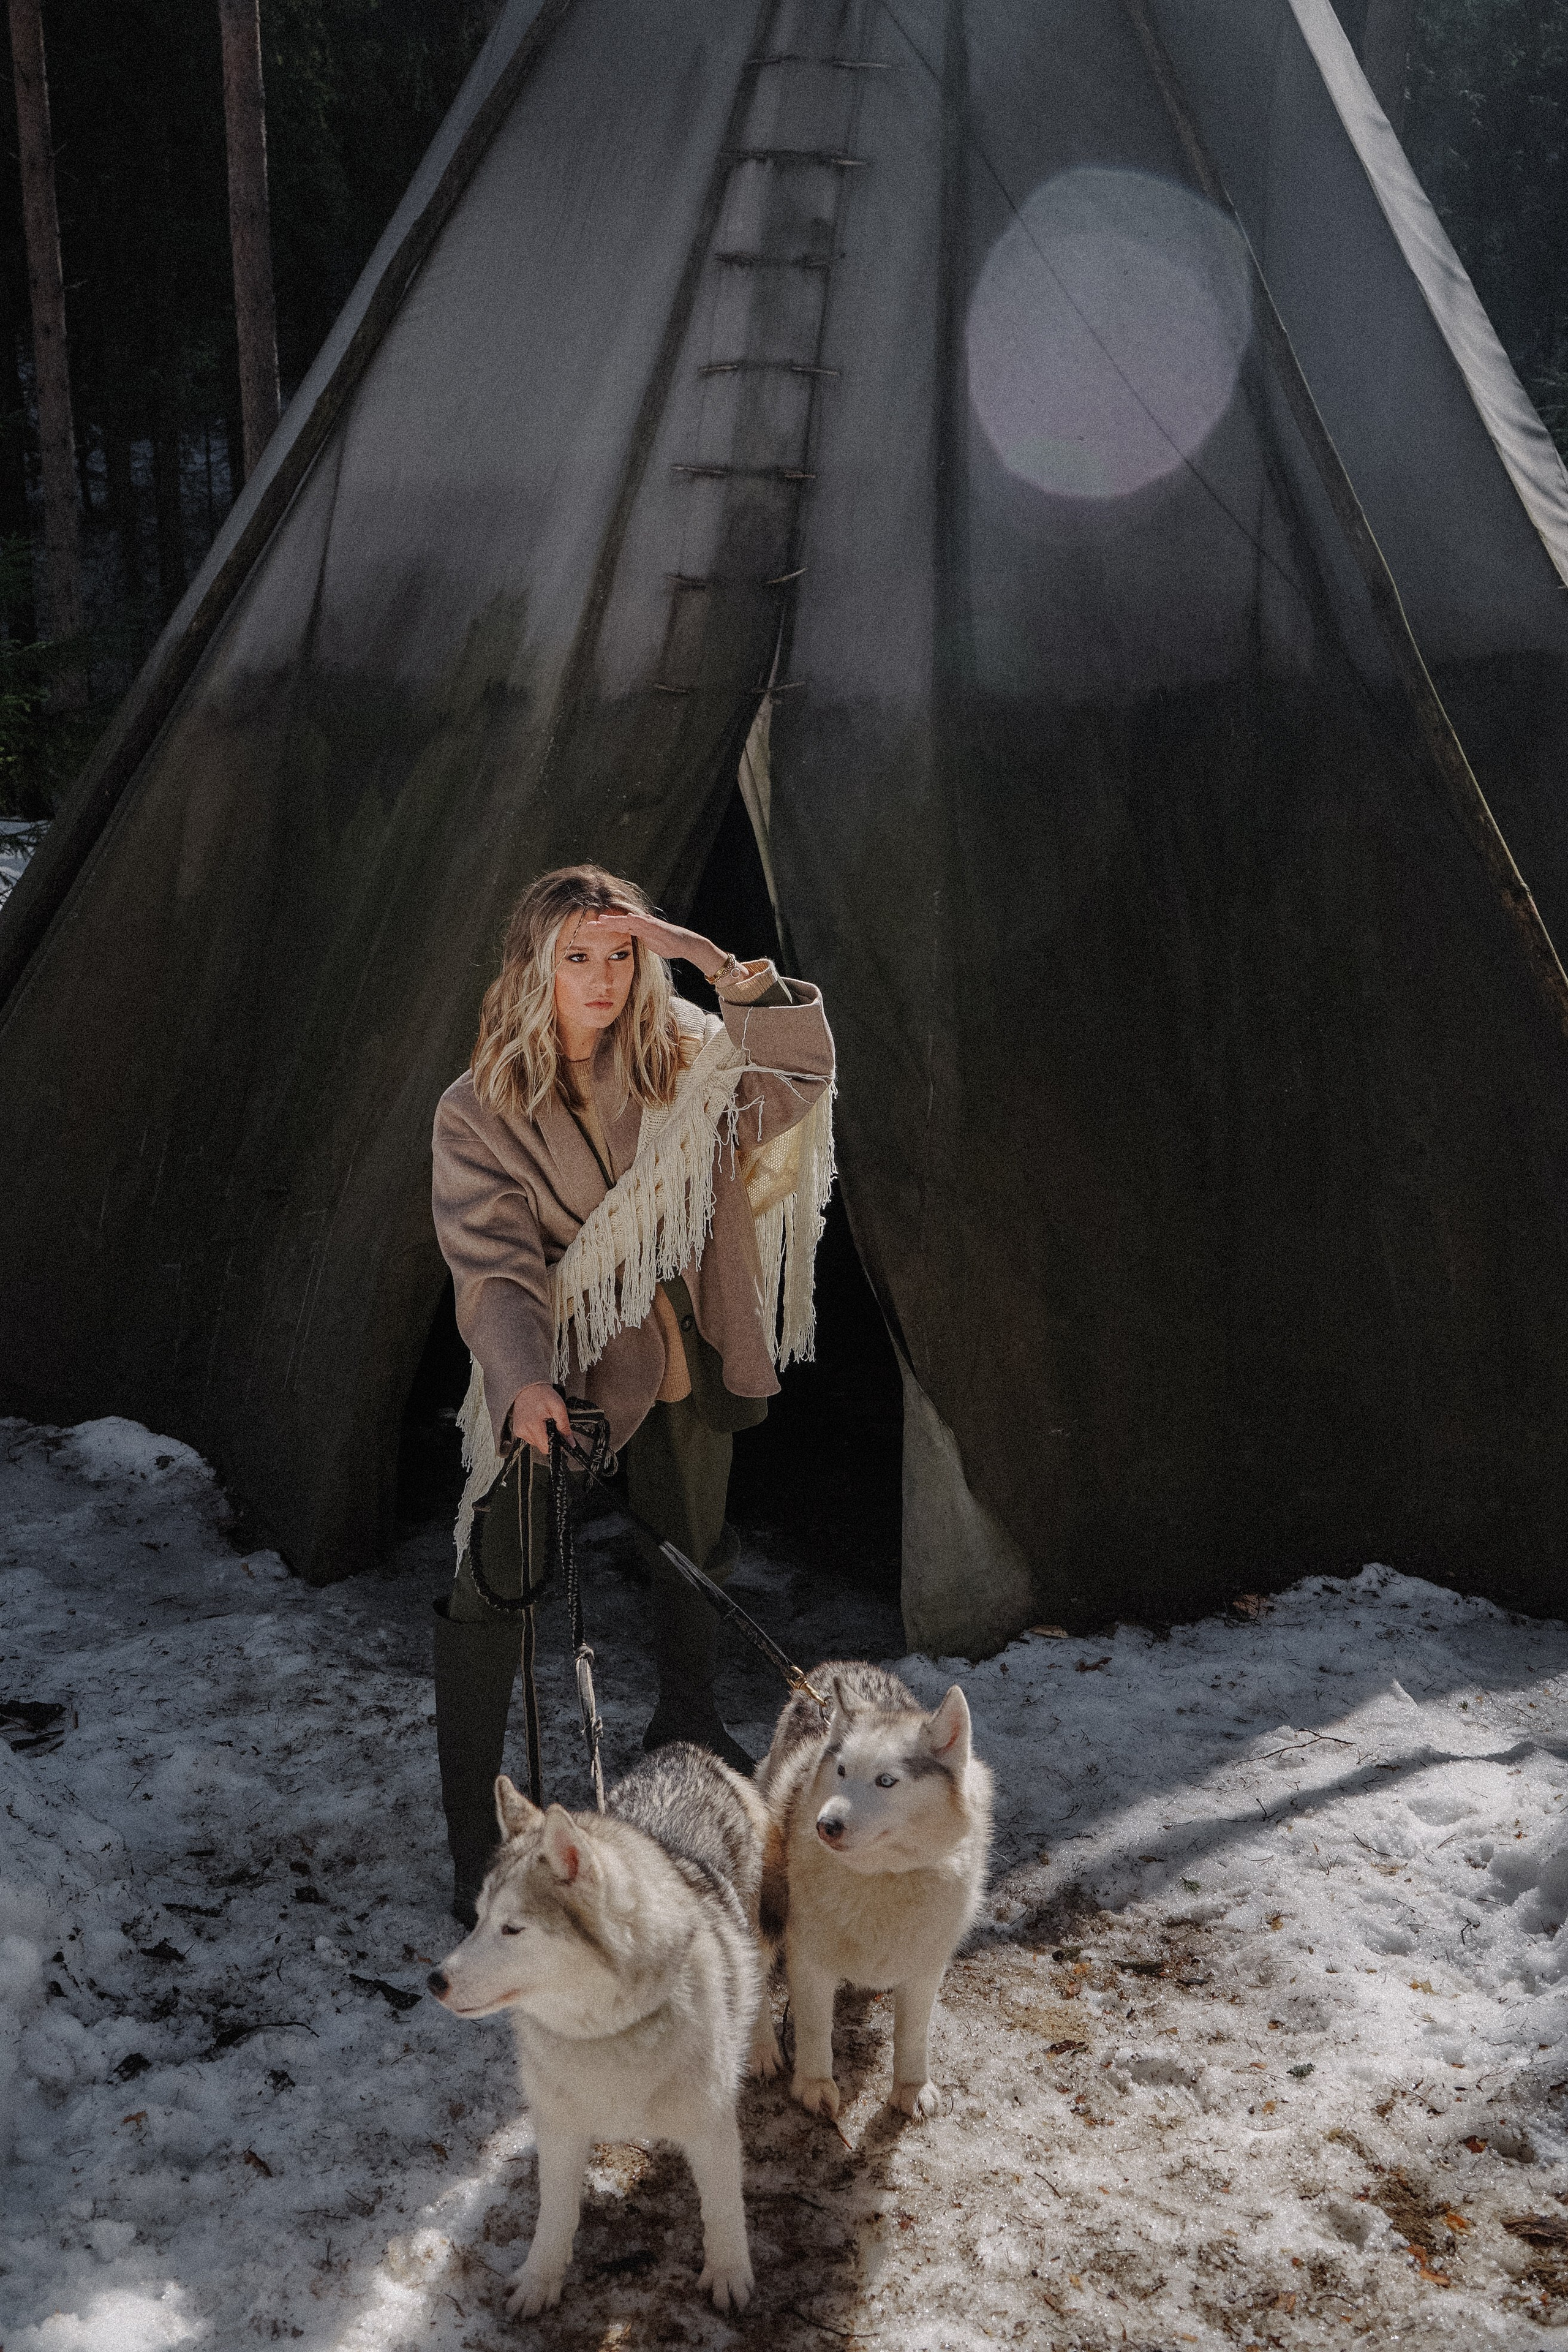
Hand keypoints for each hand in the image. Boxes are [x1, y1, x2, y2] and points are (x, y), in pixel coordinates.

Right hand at [508, 1382, 571, 1454]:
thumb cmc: (542, 1394)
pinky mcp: (517, 1430)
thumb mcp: (559, 1408)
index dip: (556, 1444)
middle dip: (549, 1437)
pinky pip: (530, 1438)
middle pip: (541, 1446)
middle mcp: (523, 1430)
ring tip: (543, 1420)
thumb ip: (565, 1427)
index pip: (546, 1448)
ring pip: (536, 1443)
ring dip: (542, 1435)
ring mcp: (519, 1431)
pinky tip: (537, 1421)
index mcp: (533, 1426)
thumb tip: (570, 1442)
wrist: (528, 1386)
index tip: (559, 1437)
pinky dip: (536, 1432)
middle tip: (551, 1423)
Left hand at [576, 906, 732, 980]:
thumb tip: (627, 949)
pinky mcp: (655, 926)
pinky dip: (631, 921)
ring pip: (627, 920)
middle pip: (618, 922)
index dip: (602, 928)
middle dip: (602, 923)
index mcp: (637, 929)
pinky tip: (625, 919)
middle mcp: (640, 923)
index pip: (616, 927)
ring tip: (600, 920)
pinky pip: (641, 923)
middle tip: (586, 923)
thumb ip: (638, 944)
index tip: (588, 929)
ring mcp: (647, 923)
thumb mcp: (648, 946)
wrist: (685, 944)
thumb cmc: (668, 945)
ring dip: (613, 920)